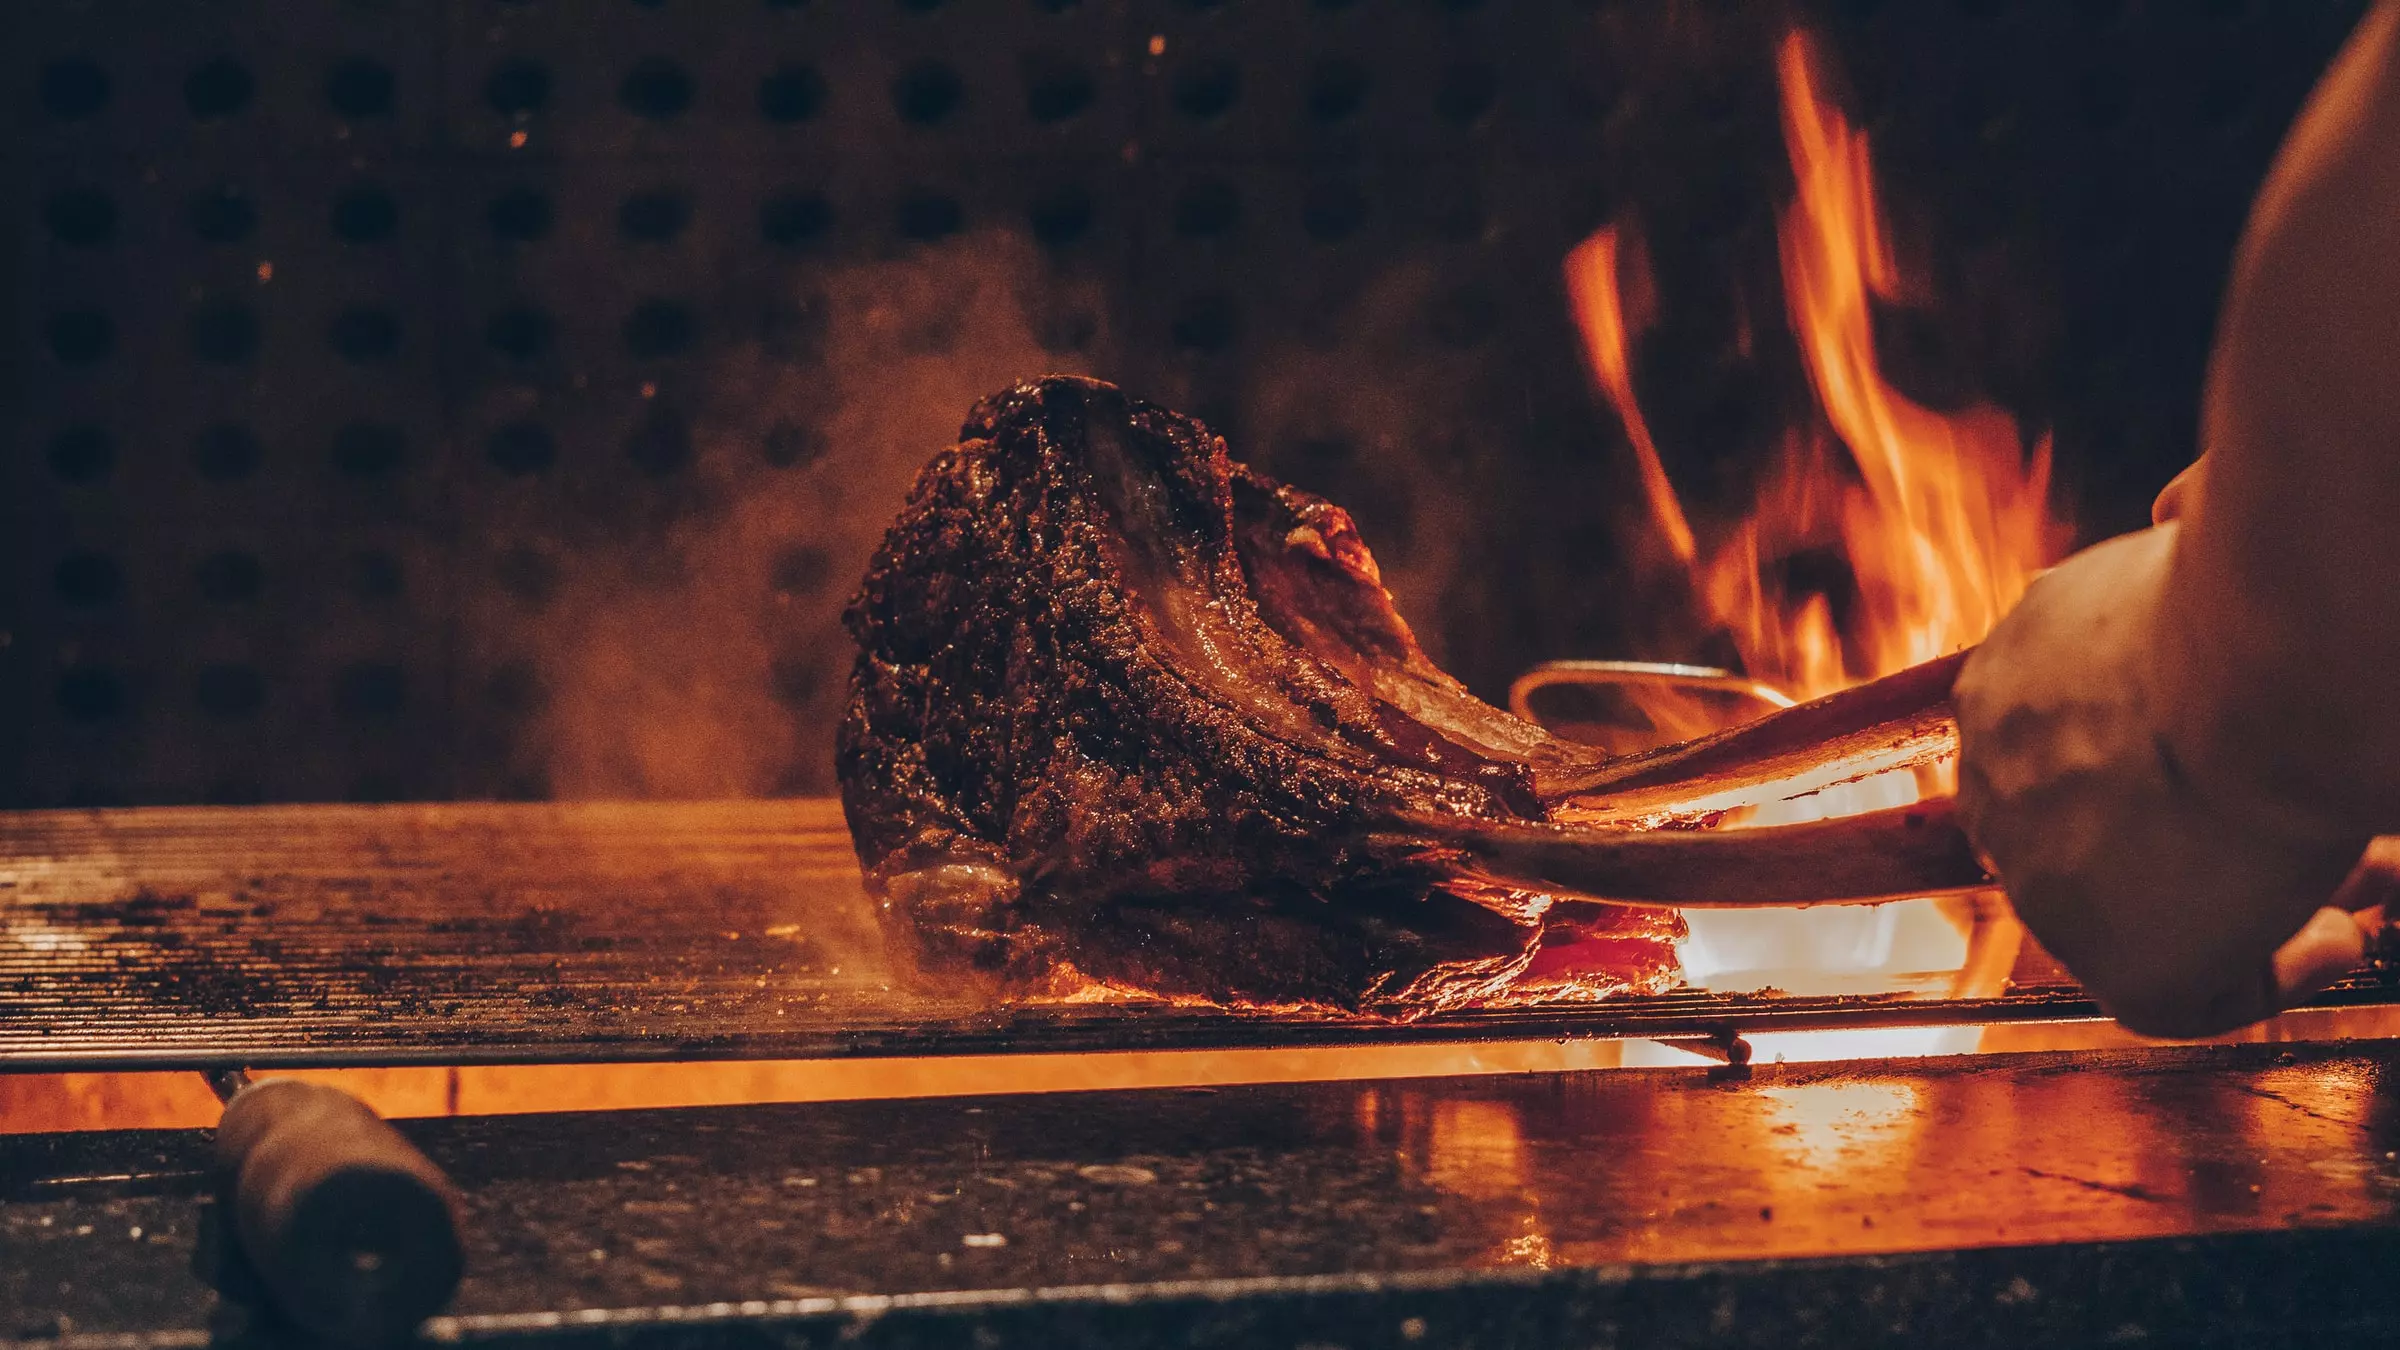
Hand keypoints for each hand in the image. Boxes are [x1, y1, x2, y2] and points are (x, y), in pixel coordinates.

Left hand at [1954, 524, 2372, 1037]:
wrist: (2264, 669)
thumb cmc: (2256, 585)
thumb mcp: (2198, 523)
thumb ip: (2187, 520)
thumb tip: (2178, 498)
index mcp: (2006, 677)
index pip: (2067, 739)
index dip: (2164, 755)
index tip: (2254, 752)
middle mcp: (2000, 779)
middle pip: (2098, 830)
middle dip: (2201, 835)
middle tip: (2313, 833)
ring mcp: (2045, 877)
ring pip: (2144, 914)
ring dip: (2251, 904)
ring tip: (2360, 880)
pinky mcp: (2114, 963)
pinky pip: (2183, 998)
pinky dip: (2268, 974)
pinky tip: (2337, 935)